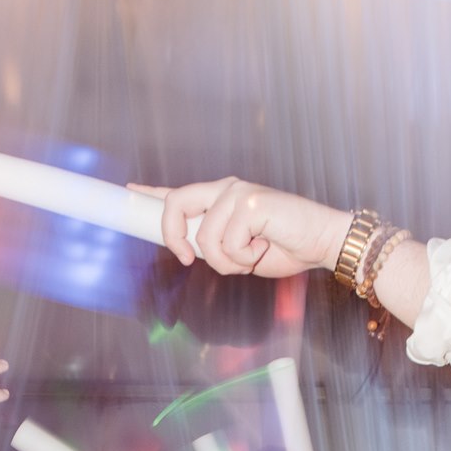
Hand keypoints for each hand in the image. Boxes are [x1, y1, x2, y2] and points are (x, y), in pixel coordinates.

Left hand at [128, 179, 341, 278]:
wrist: (321, 243)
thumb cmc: (284, 246)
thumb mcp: (238, 250)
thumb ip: (214, 245)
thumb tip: (191, 250)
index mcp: (221, 198)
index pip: (180, 193)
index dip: (152, 195)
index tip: (129, 191)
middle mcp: (226, 189)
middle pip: (176, 204)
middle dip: (173, 235)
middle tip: (185, 258)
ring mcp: (238, 193)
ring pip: (204, 239)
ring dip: (227, 262)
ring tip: (252, 256)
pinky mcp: (250, 202)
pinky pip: (227, 244)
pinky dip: (245, 259)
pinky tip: (264, 248)